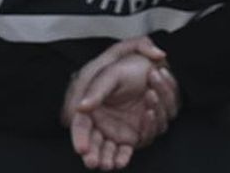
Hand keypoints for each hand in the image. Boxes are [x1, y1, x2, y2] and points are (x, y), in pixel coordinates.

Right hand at [61, 38, 179, 169]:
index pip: (80, 127)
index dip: (80, 139)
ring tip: (132, 133)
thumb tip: (81, 107)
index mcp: (91, 110)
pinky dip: (148, 127)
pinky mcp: (142, 131)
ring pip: (120, 149)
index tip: (82, 149)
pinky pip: (145, 136)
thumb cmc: (125, 69)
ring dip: (120, 151)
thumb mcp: (109, 76)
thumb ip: (96, 91)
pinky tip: (149, 112)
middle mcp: (105, 124)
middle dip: (100, 158)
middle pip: (98, 147)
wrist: (149, 67)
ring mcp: (124, 131)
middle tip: (101, 164)